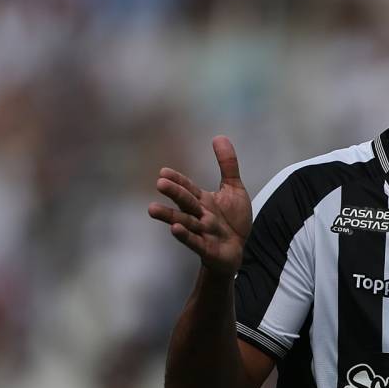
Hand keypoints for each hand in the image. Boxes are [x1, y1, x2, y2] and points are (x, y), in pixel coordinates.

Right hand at [148, 136, 251, 275]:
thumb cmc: (232, 220)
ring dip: (169, 216)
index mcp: (203, 200)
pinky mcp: (207, 249)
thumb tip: (219, 136)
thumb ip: (227, 165)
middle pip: (185, 202)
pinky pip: (195, 242)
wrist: (237, 251)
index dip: (178, 180)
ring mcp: (202, 232)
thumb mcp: (234, 189)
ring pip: (184, 222)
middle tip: (160, 183)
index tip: (164, 172)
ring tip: (152, 209)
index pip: (188, 188)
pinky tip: (174, 229)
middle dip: (174, 193)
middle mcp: (199, 215)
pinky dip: (185, 236)